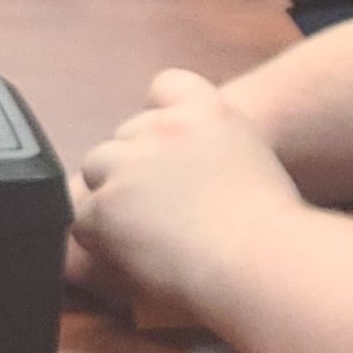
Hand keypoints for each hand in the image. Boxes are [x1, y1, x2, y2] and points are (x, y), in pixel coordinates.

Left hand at [77, 70, 300, 315]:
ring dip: (114, 198)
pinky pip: (83, 217)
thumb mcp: (250, 161)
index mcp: (209, 110)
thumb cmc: (268, 232)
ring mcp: (131, 163)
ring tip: (152, 235)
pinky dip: (102, 238)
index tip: (168, 151)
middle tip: (166, 211)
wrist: (256, 265)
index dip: (161, 118)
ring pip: (98, 169)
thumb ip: (209, 148)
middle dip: (135, 168)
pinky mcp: (105, 204)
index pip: (167, 86)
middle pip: (126, 136)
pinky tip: (140, 254)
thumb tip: (179, 168)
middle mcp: (165, 127)